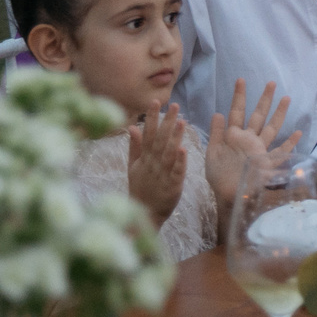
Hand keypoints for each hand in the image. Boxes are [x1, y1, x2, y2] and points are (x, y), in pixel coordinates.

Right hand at [127, 101, 188, 227]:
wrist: (144, 215)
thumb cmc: (140, 189)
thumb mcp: (133, 167)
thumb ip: (134, 147)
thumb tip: (132, 126)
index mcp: (144, 158)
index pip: (148, 134)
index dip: (152, 118)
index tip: (155, 101)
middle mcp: (153, 164)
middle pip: (160, 140)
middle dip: (166, 122)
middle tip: (174, 105)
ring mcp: (162, 175)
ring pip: (169, 153)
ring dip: (174, 138)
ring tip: (181, 121)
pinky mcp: (172, 186)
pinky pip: (176, 172)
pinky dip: (180, 162)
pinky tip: (184, 150)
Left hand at [206, 80, 300, 216]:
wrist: (227, 198)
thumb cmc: (218, 178)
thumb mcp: (212, 155)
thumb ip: (216, 135)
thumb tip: (218, 113)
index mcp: (233, 136)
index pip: (237, 112)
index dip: (239, 96)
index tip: (241, 80)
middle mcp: (249, 140)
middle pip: (258, 115)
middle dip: (264, 99)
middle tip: (271, 83)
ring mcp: (260, 150)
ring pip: (271, 128)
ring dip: (279, 114)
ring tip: (287, 98)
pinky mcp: (267, 163)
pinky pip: (280, 151)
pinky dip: (290, 143)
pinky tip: (298, 133)